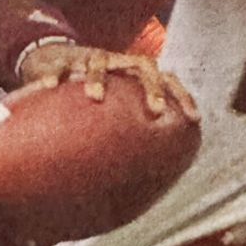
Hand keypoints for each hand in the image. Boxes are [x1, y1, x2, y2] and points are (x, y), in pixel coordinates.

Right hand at [18, 43, 198, 122]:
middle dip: (152, 86)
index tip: (194, 119)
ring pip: (98, 62)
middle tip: (156, 110)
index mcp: (134, 75)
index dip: (183, 97)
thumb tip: (144, 186)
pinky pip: (57, 68)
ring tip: (95, 96)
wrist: (53, 58)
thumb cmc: (90, 97)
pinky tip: (50, 87)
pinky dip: (54, 76)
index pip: (168, 80)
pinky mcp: (60, 62)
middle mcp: (117, 64)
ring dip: (98, 77)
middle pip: (143, 66)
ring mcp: (89, 59)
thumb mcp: (111, 110)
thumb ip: (126, 135)